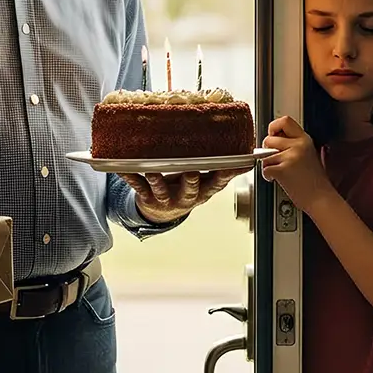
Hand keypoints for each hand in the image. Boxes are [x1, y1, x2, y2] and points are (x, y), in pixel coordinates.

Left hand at [123, 169, 248, 224]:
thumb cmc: (186, 190)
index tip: (234, 165)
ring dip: (157, 181)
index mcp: (201, 192)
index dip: (225, 176)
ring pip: (160, 190)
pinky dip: (130, 177)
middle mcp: (184, 197)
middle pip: (189, 190)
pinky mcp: (146, 197)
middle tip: (191, 171)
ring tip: (153, 171)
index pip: (216, 184)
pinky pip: (137, 186)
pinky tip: (123, 169)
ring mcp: (164, 198)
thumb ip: (222, 172)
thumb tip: (248, 159)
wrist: (161, 213)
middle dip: (191, 181)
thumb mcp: (206, 184)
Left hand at [261, 116, 332, 214]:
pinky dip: (267, 175)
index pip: (285, 120)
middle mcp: (299, 145)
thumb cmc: (314, 181)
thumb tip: (273, 138)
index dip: (273, 127)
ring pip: (265, 155)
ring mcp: (291, 156)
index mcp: (305, 139)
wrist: (321, 198)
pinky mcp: (283, 169)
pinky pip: (264, 168)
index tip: (272, 135)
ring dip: (268, 165)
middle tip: (275, 159)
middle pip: (269, 139)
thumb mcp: (308, 154)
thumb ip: (293, 144)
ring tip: (280, 172)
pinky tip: (277, 179)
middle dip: (267, 150)